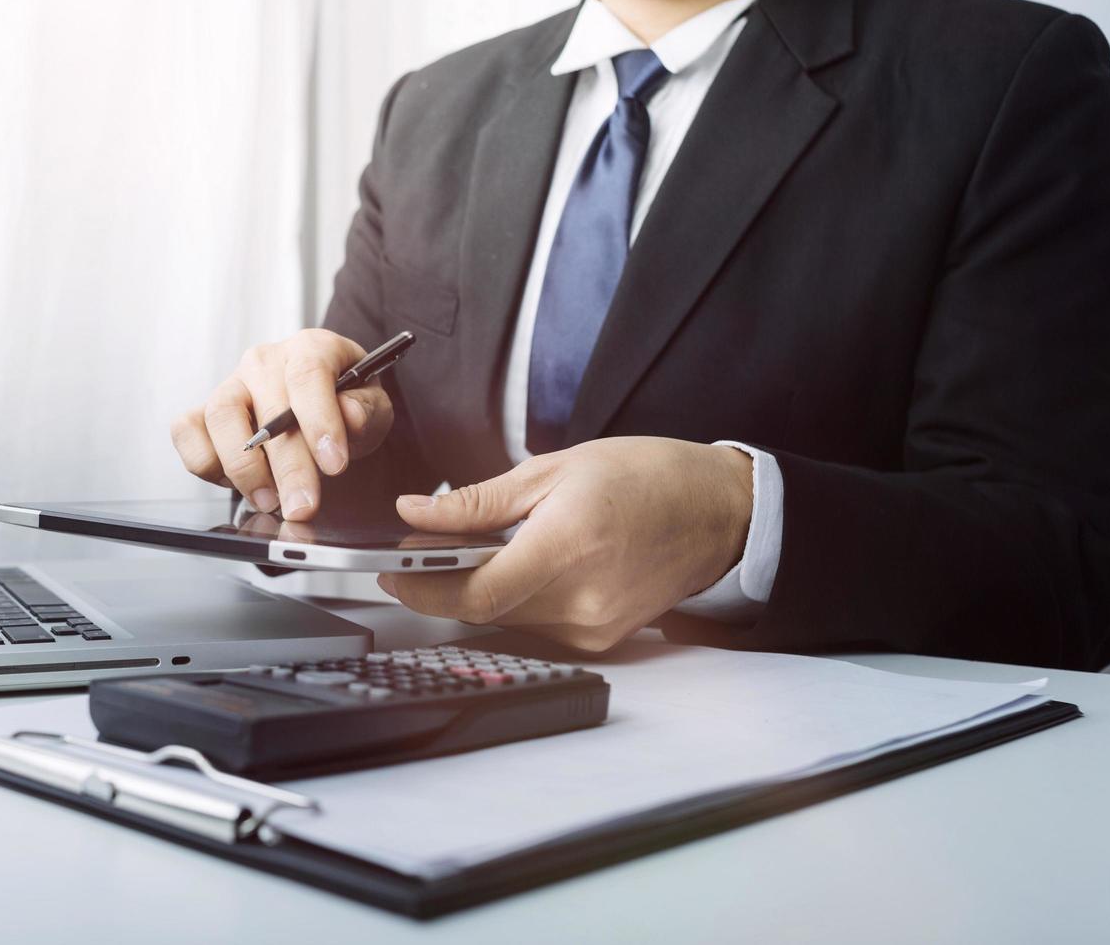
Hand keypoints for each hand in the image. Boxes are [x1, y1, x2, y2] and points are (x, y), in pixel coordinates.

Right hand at [170, 329, 393, 520]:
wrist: (318, 409)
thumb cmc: (344, 404)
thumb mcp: (372, 405)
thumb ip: (365, 410)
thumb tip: (350, 416)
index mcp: (310, 348)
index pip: (309, 375)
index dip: (320, 421)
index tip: (334, 464)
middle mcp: (264, 362)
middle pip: (268, 409)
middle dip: (288, 467)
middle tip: (303, 506)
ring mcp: (230, 384)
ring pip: (220, 417)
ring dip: (245, 469)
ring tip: (270, 501)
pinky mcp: (203, 412)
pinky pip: (187, 432)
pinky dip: (206, 463)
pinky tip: (238, 484)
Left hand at [377, 437, 753, 651]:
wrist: (718, 512)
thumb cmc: (646, 477)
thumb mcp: (554, 469)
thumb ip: (478, 501)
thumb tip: (414, 514)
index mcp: (566, 547)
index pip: (472, 594)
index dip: (420, 589)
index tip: (391, 571)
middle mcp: (580, 600)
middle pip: (482, 610)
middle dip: (442, 583)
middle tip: (425, 548)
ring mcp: (593, 627)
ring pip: (506, 619)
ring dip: (480, 589)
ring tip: (479, 548)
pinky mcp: (601, 638)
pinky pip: (536, 624)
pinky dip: (516, 597)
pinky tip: (524, 565)